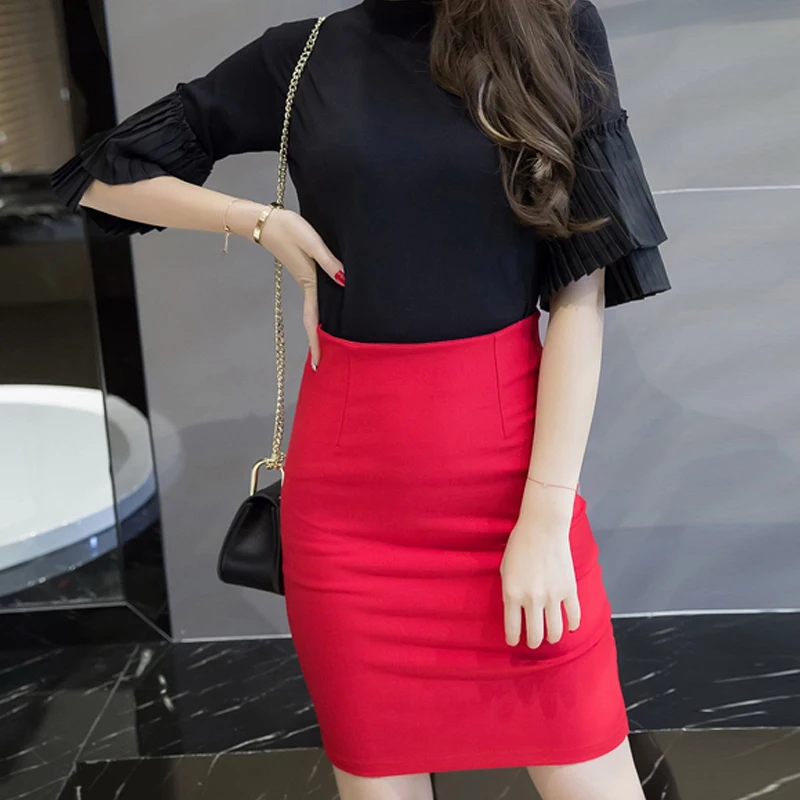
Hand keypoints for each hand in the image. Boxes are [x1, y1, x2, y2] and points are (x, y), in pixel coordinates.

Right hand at [258, 207, 344, 368]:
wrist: (265, 220)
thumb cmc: (288, 229)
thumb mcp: (311, 243)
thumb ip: (328, 262)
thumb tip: (344, 281)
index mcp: (308, 283)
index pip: (313, 321)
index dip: (315, 343)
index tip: (318, 364)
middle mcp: (306, 285)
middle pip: (313, 321)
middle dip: (318, 343)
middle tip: (323, 363)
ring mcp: (305, 279)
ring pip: (315, 310)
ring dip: (319, 328)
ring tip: (327, 344)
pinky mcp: (305, 271)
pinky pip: (315, 297)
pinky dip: (320, 310)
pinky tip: (329, 310)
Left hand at [499, 507, 580, 648]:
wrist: (542, 528)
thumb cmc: (519, 545)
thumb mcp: (505, 570)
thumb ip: (509, 592)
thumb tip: (515, 611)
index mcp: (512, 594)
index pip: (512, 628)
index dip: (513, 639)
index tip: (514, 642)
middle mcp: (532, 599)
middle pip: (535, 634)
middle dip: (533, 642)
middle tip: (533, 642)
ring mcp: (552, 596)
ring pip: (555, 631)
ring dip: (552, 638)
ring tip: (550, 637)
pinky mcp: (569, 590)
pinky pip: (574, 616)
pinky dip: (573, 625)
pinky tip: (570, 627)